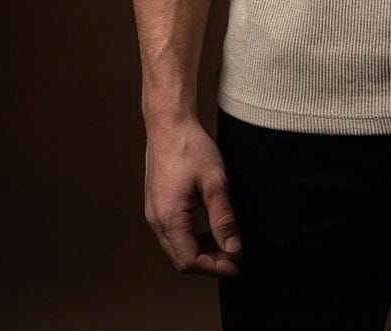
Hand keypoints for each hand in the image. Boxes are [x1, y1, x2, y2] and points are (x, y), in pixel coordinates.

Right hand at [143, 114, 241, 277]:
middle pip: (180, 258)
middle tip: (234, 256)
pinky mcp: (155, 204)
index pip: (190, 260)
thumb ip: (223, 218)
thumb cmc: (191, 148)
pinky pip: (172, 233)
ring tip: (225, 243)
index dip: (215, 267)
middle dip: (208, 263)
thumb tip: (234, 249)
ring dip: (200, 251)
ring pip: (175, 247)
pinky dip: (191, 238)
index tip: (237, 263)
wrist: (169, 124)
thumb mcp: (215, 182)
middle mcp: (156, 220)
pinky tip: (209, 228)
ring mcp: (153, 212)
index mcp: (169, 217)